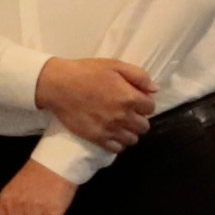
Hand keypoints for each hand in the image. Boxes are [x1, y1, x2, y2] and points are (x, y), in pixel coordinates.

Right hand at [32, 54, 157, 148]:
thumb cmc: (87, 72)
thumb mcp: (115, 65)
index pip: (151, 108)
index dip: (145, 103)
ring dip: (130, 132)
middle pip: (144, 126)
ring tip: (121, 124)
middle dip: (140, 118)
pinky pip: (117, 148)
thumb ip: (139, 76)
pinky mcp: (97, 138)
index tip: (136, 100)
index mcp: (129, 97)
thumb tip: (155, 89)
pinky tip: (113, 133)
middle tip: (129, 112)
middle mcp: (123, 116)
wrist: (59, 85)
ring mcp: (110, 129)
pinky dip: (118, 143)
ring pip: (133, 139)